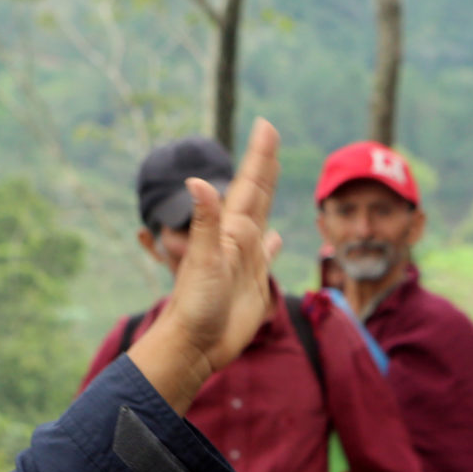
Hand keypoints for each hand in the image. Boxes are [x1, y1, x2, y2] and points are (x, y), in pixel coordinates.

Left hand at [130, 119, 284, 409]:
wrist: (195, 344)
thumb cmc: (196, 306)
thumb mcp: (202, 261)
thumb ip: (204, 223)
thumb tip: (196, 181)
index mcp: (230, 231)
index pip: (249, 185)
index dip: (259, 157)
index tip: (266, 126)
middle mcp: (239, 241)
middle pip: (256, 195)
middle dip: (264, 165)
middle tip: (269, 135)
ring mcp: (246, 261)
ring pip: (261, 220)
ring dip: (267, 197)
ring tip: (270, 175)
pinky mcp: (253, 284)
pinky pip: (267, 257)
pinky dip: (274, 245)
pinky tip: (277, 237)